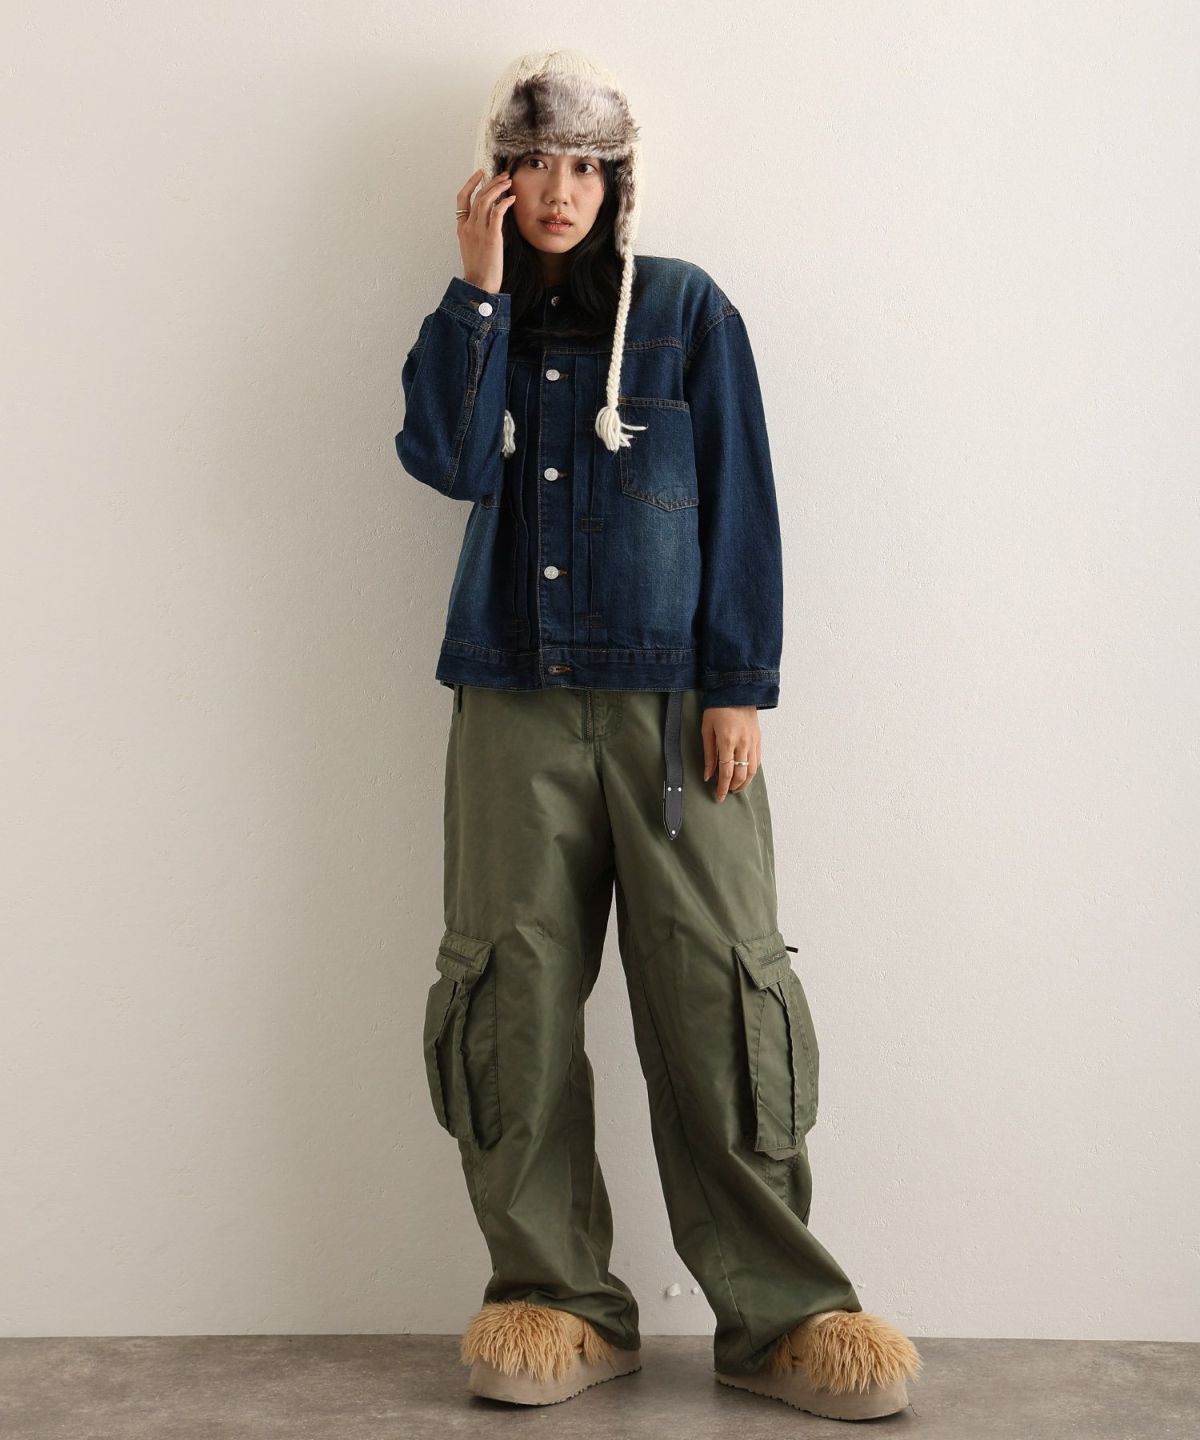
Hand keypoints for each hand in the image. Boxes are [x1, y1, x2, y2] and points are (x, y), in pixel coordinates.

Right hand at [456, 167, 516, 294]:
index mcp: (462, 228)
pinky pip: (497, 213)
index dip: (470, 183)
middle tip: (503, 175)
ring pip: (486, 200)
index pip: (462, 199)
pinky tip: (512, 199)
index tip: (480, 174)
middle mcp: (468, 226)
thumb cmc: (479, 270)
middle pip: (477, 196)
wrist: (479, 285)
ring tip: (508, 182)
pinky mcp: (491, 237)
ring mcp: (479, 231)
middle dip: (490, 182)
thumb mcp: (474, 248)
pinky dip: (505, 202)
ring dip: (498, 188)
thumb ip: (479, 232)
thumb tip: (493, 220)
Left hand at [702, 706, 760, 799]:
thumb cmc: (717, 708)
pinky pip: (758, 760)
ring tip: (735, 787)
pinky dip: (751, 771)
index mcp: (727, 741)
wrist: (736, 691)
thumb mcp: (707, 730)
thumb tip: (708, 775)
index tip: (719, 796)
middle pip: (741, 774)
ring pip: (752, 770)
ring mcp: (753, 741)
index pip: (726, 772)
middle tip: (726, 793)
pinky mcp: (759, 739)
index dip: (723, 787)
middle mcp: (743, 743)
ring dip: (744, 782)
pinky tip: (744, 774)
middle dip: (734, 787)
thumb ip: (708, 754)